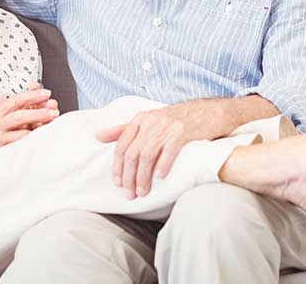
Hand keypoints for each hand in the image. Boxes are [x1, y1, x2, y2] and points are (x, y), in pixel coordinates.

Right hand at [0, 85, 58, 163]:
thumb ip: (2, 110)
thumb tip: (10, 96)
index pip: (15, 99)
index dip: (31, 94)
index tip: (46, 92)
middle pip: (18, 107)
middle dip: (37, 104)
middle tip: (53, 104)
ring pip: (19, 121)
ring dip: (38, 117)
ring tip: (52, 116)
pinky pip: (15, 139)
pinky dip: (28, 136)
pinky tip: (39, 134)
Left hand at [96, 100, 224, 198]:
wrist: (208, 112)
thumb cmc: (175, 119)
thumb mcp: (147, 120)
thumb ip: (123, 129)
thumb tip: (97, 136)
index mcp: (140, 119)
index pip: (121, 146)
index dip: (117, 167)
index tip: (118, 183)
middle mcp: (151, 122)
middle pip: (132, 153)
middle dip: (128, 177)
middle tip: (129, 194)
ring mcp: (167, 127)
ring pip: (147, 155)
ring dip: (142, 177)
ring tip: (142, 192)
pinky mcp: (183, 132)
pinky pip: (169, 151)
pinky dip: (162, 165)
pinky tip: (160, 177)